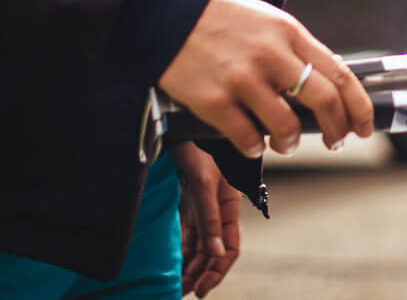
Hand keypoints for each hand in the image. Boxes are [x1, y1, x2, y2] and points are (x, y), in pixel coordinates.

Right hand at [159, 0, 374, 156]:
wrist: (165, 14)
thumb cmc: (219, 20)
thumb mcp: (267, 22)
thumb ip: (295, 49)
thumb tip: (328, 80)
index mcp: (289, 32)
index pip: (340, 73)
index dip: (359, 105)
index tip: (365, 124)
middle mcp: (271, 55)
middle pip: (323, 100)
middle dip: (338, 128)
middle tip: (336, 140)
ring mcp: (242, 79)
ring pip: (287, 127)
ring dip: (292, 143)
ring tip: (286, 143)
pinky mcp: (214, 100)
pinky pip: (247, 138)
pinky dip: (256, 147)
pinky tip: (253, 143)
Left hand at [173, 142, 238, 297]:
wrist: (178, 122)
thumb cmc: (197, 145)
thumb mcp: (202, 182)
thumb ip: (209, 217)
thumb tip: (216, 252)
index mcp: (230, 204)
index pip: (230, 246)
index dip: (218, 269)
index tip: (203, 289)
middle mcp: (218, 208)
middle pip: (214, 250)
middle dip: (203, 273)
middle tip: (187, 293)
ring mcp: (203, 206)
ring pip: (201, 245)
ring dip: (192, 266)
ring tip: (180, 286)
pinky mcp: (188, 201)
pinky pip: (188, 233)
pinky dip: (183, 251)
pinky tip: (176, 264)